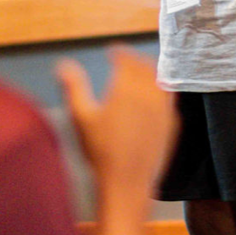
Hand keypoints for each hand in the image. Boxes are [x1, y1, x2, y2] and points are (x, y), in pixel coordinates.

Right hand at [58, 48, 177, 190]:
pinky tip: (152, 98)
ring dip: (150, 73)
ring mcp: (164, 109)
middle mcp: (149, 94)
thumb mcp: (81, 118)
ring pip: (160, 81)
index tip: (112, 51)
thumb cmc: (101, 152)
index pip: (127, 58)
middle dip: (135, 59)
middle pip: (146, 66)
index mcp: (127, 88)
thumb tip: (63, 65)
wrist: (127, 183)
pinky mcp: (172, 124)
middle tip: (125, 60)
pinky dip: (160, 91)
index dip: (119, 52)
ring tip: (140, 75)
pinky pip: (169, 99)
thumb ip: (73, 87)